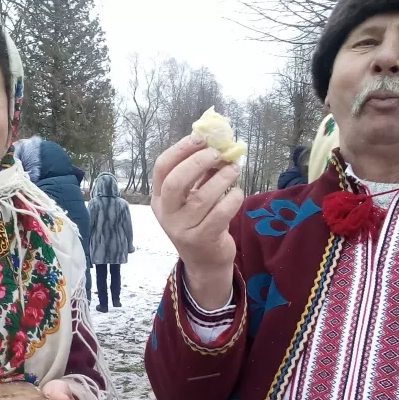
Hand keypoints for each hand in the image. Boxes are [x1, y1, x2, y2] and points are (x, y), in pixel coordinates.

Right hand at [151, 135, 242, 308]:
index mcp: (160, 198)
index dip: (180, 149)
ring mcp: (182, 229)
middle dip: (198, 162)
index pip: (162, 168)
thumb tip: (216, 142)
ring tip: (234, 170)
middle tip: (218, 153)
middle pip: (176, 182)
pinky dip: (233, 199)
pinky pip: (220, 213)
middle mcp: (167, 214)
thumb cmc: (200, 221)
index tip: (200, 138)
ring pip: (202, 197)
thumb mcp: (192, 198)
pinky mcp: (202, 240)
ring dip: (222, 178)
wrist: (205, 261)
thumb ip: (199, 173)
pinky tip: (238, 193)